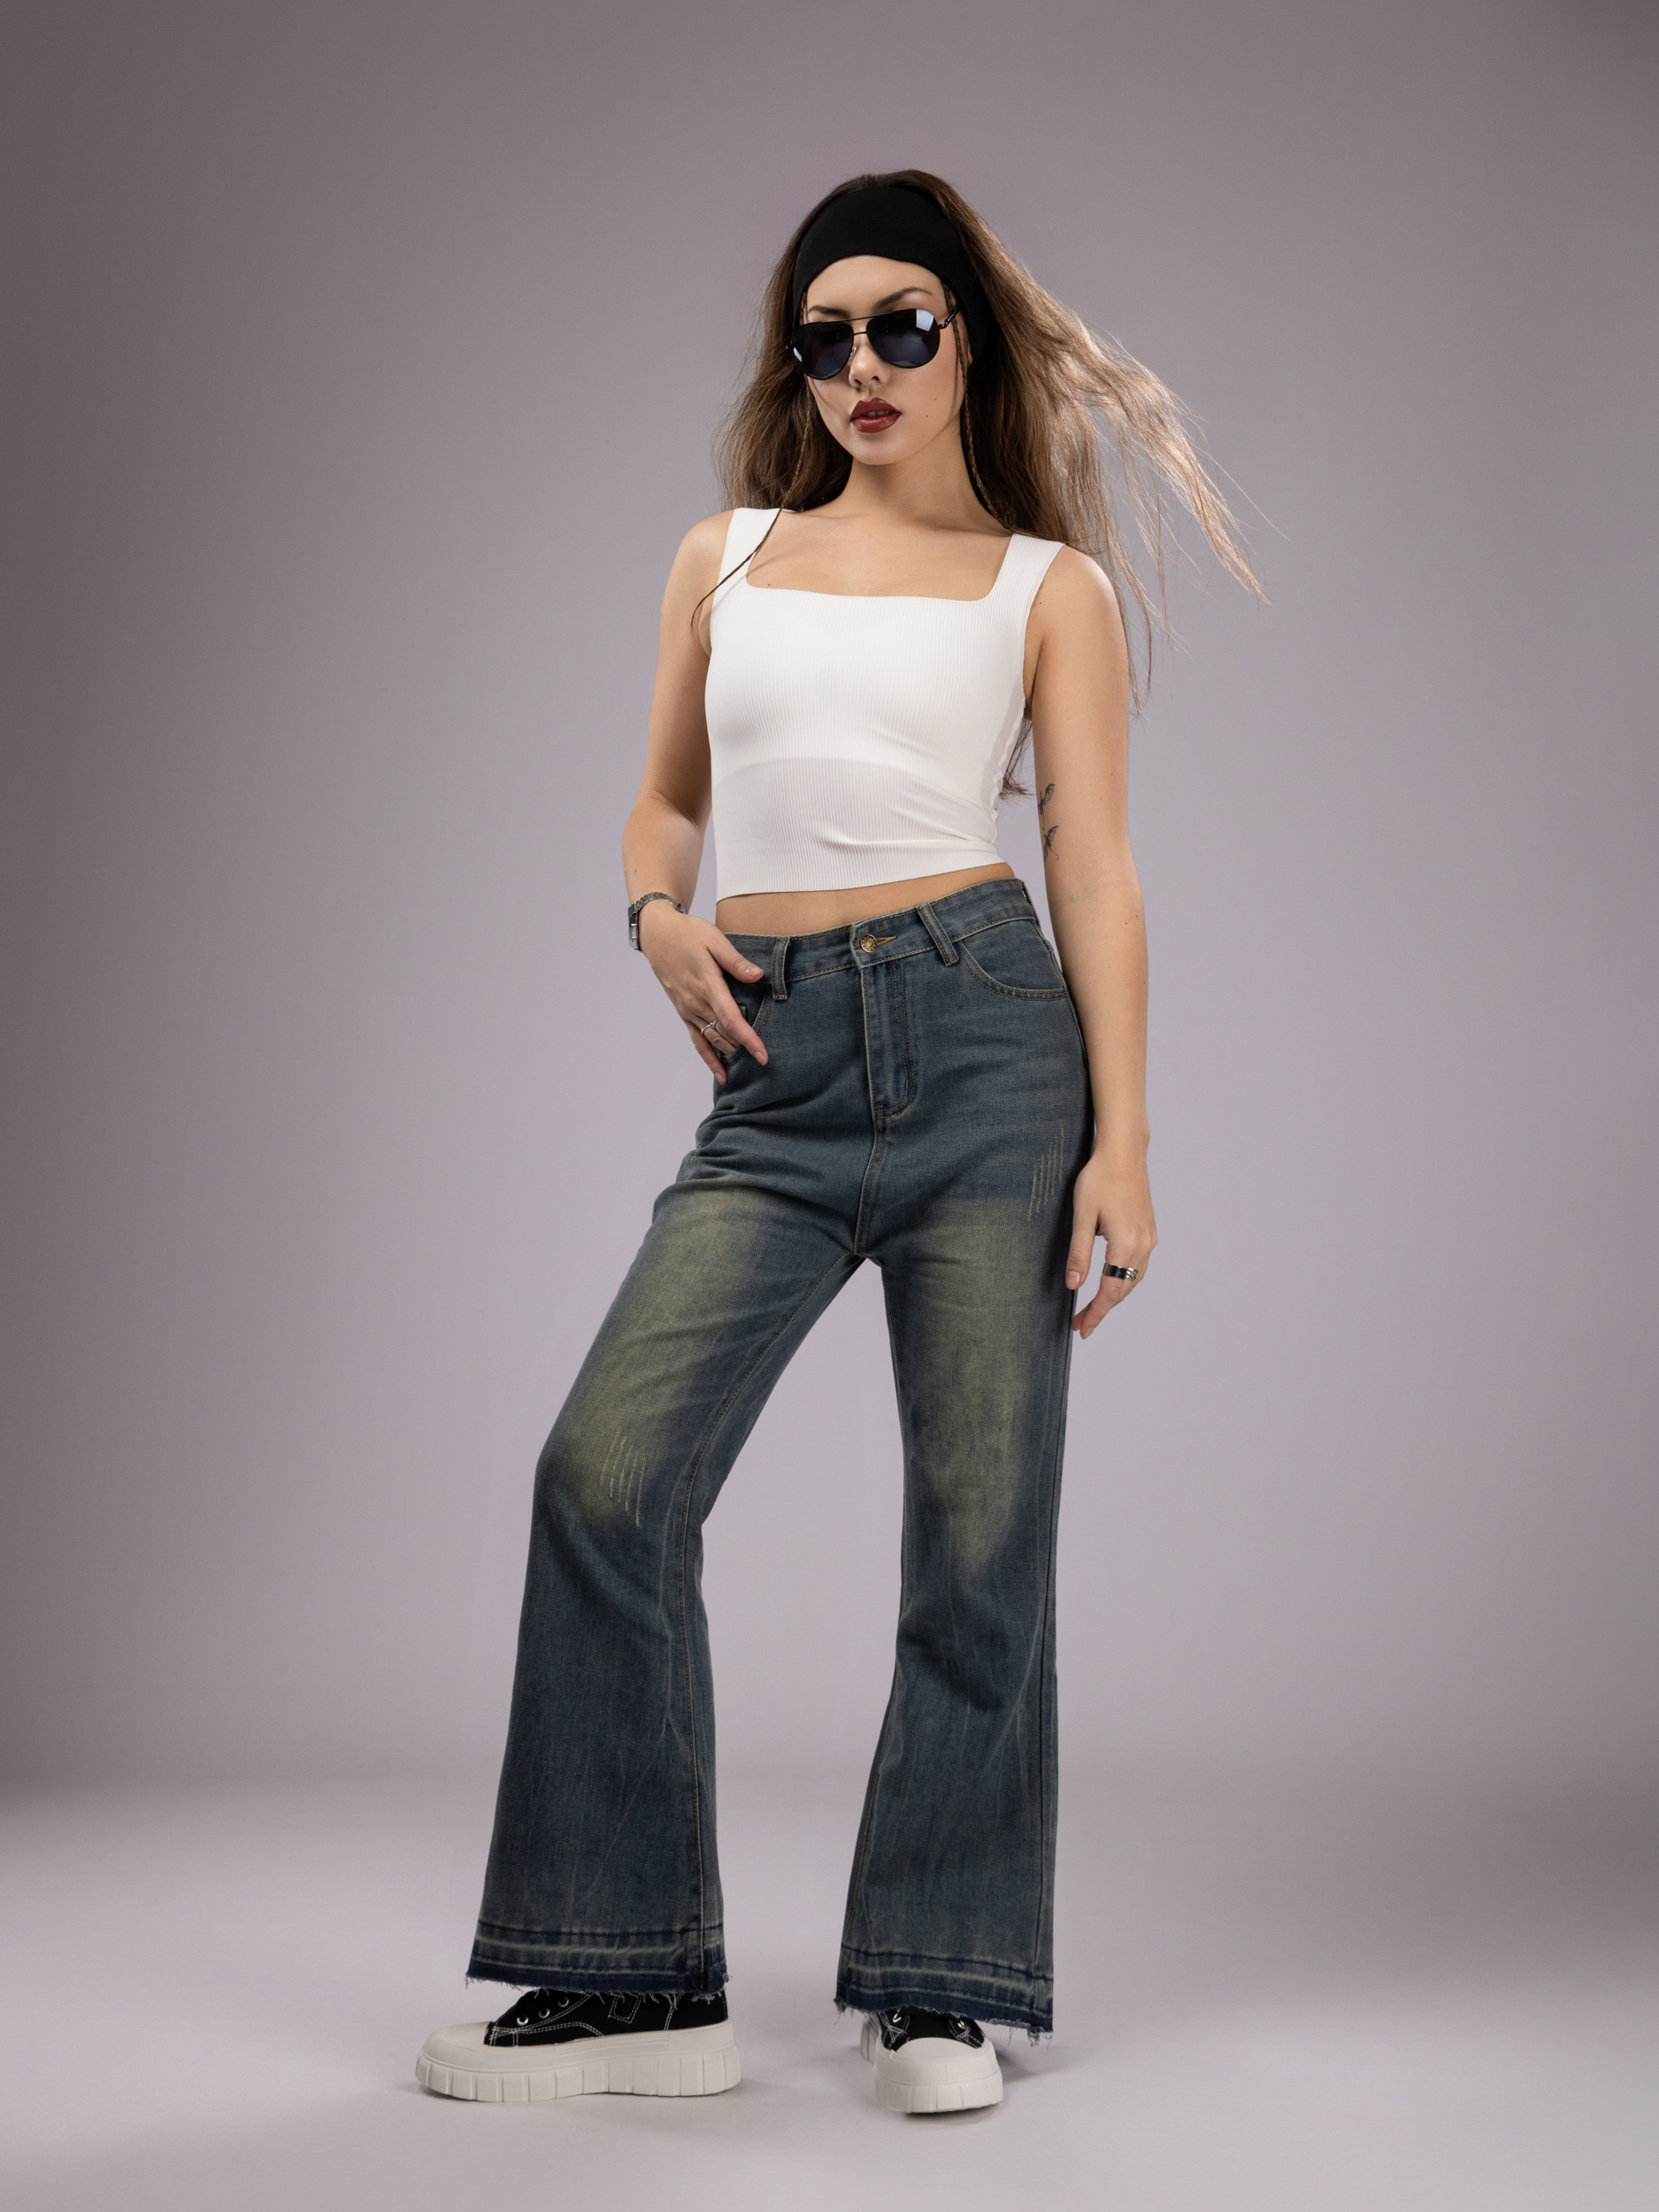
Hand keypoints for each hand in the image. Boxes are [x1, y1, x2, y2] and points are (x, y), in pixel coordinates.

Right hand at [637, 900, 769, 1081]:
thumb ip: (736, 962)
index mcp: (707, 985)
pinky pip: (697, 1041)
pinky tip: (721, 1074)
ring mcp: (688, 1010)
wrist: (658, 934)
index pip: (731, 1020)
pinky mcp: (683, 1012)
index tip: (763, 1055)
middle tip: (766, 1064)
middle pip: (724, 1035)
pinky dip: (709, 1059)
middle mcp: (696, 1002)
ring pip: (712, 1040)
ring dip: (730, 1055)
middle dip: (745, 1050)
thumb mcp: (715, 940)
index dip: (749, 1039)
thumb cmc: (688, 933)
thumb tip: (758, 976)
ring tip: (750, 1070)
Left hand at [1065, 1148, 1155, 1339]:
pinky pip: (1139, 1266)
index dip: (1095, 1312)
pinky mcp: (1149, 1230)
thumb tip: (1073, 1285)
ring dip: (1114, 1296)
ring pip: (1133, 1279)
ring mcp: (1149, 1238)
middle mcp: (1143, 1244)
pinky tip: (1111, 1282)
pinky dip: (1125, 1280)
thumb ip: (1078, 1253)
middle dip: (1102, 1309)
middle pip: (1123, 1289)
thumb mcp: (1082, 1216)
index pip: (1110, 1290)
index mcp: (1126, 1243)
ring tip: (1093, 1309)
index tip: (1081, 1329)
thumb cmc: (1099, 1178)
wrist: (1124, 1152)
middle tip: (1081, 1324)